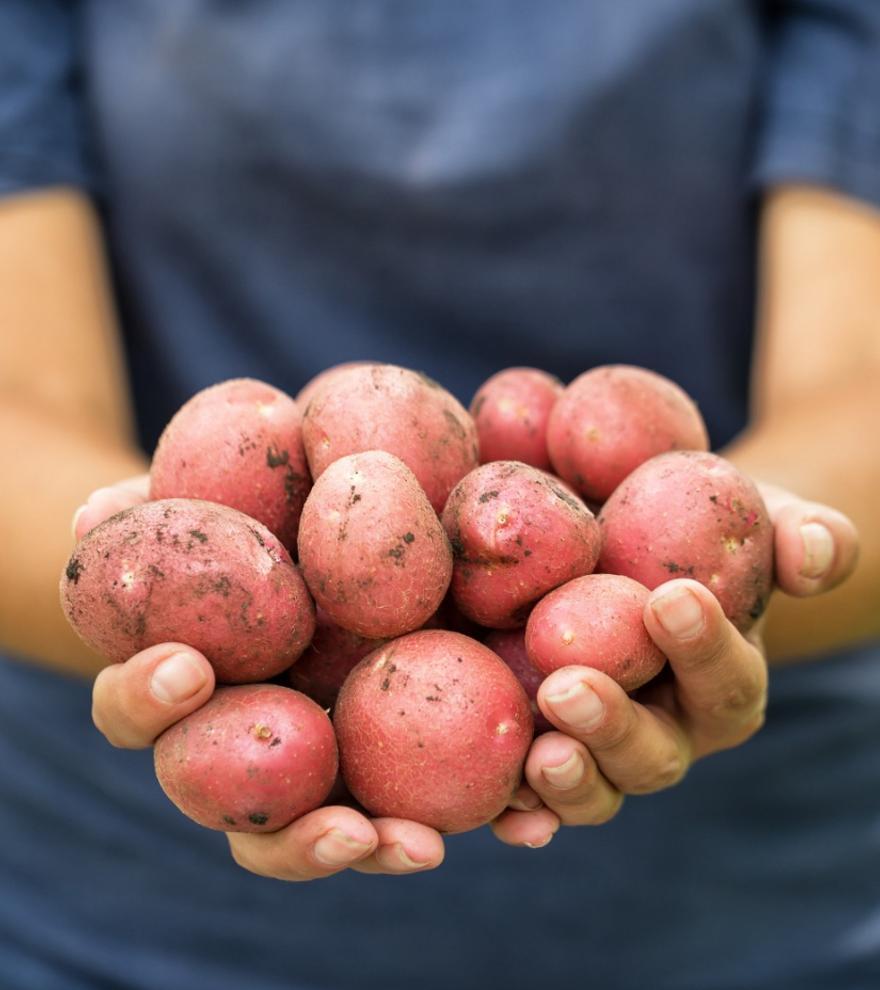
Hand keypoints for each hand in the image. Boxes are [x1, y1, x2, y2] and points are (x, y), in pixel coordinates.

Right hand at [79, 478, 444, 880]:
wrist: (330, 520)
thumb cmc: (254, 508)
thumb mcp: (215, 489)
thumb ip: (159, 507)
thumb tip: (95, 519)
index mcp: (185, 688)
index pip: (137, 712)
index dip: (145, 699)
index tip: (187, 668)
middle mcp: (248, 746)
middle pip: (246, 817)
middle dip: (285, 834)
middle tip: (338, 826)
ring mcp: (324, 761)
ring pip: (334, 832)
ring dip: (374, 850)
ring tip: (422, 848)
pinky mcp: (403, 756)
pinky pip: (435, 800)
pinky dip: (480, 821)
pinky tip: (527, 823)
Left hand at [491, 483, 858, 847]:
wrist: (631, 551)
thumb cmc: (699, 540)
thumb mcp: (757, 524)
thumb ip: (802, 535)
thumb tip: (813, 553)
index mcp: (723, 685)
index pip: (725, 679)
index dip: (703, 647)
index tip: (671, 599)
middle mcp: (667, 732)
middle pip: (653, 753)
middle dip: (614, 727)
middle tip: (569, 688)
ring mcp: (604, 752)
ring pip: (596, 787)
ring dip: (568, 779)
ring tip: (539, 754)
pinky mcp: (545, 752)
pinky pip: (534, 798)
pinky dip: (520, 812)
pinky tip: (505, 811)